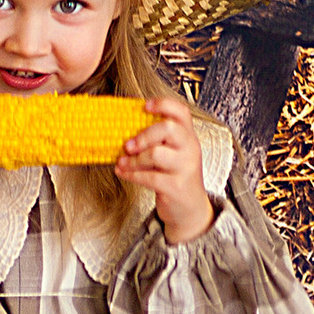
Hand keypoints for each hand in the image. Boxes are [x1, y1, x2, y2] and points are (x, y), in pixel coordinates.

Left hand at [117, 98, 213, 244]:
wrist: (190, 209)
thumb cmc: (175, 176)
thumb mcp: (172, 154)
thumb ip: (157, 141)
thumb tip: (124, 128)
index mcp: (188, 136)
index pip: (181, 112)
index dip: (163, 104)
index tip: (145, 106)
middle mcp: (190, 149)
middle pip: (169, 128)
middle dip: (144, 135)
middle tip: (128, 145)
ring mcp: (185, 168)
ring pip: (156, 154)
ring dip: (134, 159)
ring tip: (123, 162)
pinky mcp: (176, 186)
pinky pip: (150, 177)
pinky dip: (132, 174)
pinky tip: (123, 172)